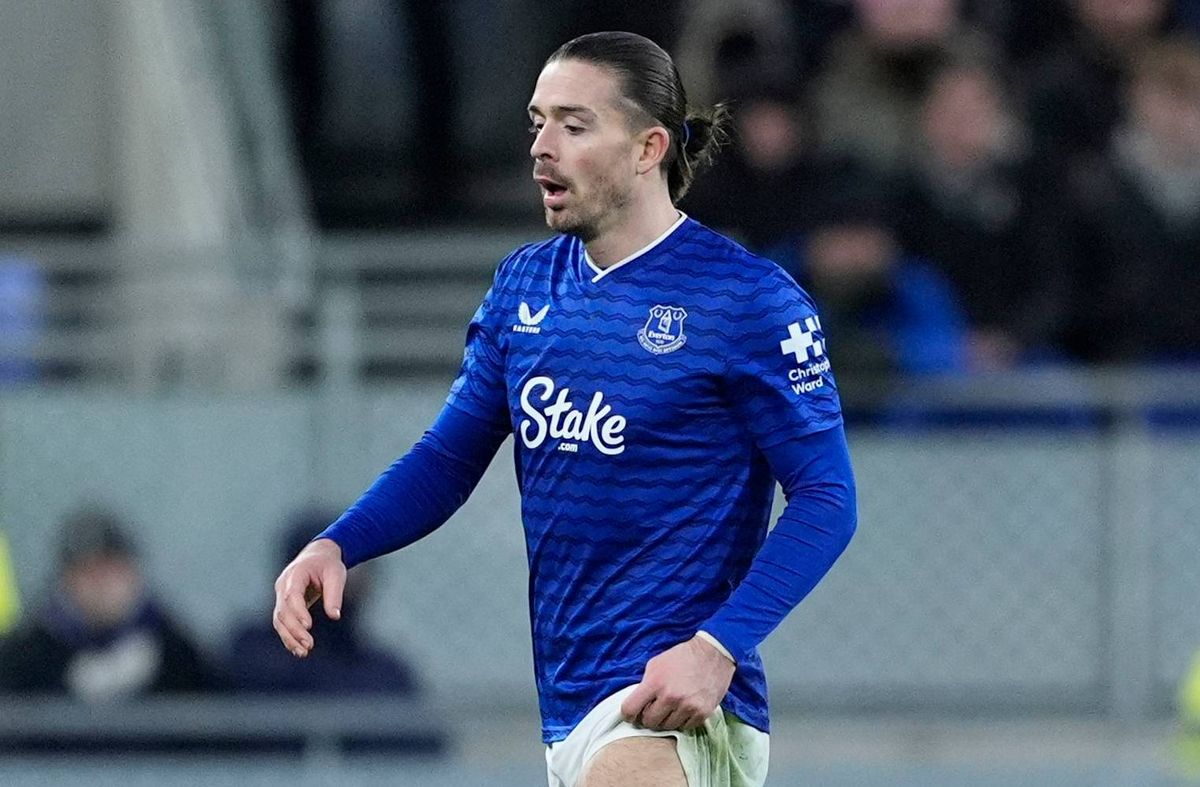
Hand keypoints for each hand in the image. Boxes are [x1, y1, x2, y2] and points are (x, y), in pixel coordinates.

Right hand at [272, 538, 345, 657]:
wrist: (317, 556)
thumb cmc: (327, 564)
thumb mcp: (336, 574)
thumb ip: (334, 594)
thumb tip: (335, 616)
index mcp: (295, 574)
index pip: (291, 595)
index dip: (298, 612)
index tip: (308, 626)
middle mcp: (283, 586)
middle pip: (282, 611)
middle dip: (294, 630)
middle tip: (309, 645)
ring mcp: (280, 596)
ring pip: (279, 620)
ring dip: (289, 638)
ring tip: (303, 652)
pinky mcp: (284, 605)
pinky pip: (282, 623)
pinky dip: (288, 637)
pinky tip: (298, 650)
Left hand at [620, 635, 735, 730]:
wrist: (712, 654)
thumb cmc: (682, 657)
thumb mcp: (656, 663)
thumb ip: (645, 684)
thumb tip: (637, 703)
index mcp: (655, 683)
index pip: (630, 709)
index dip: (627, 715)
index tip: (631, 715)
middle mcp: (670, 697)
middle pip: (648, 722)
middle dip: (647, 717)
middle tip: (653, 710)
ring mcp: (687, 707)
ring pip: (666, 727)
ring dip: (665, 720)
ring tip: (669, 708)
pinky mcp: (702, 713)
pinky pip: (684, 727)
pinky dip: (681, 721)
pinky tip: (683, 709)